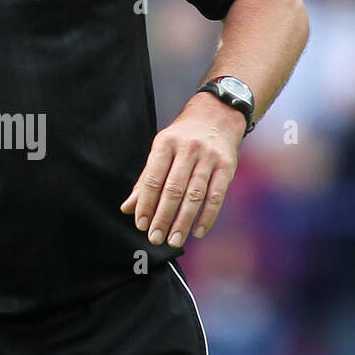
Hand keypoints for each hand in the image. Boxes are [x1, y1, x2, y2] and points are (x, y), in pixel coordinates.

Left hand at [120, 92, 245, 245]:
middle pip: (173, 189)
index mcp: (165, 144)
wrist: (218, 114)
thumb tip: (128, 207)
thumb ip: (146, 179)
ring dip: (184, 221)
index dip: (146, 204)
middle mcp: (187, 149)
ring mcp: (209, 157)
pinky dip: (207, 216)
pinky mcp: (227, 166)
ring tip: (174, 240)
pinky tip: (198, 231)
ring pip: (194, 195)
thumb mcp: (161, 149)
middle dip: (163, 217)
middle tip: (155, 238)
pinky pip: (216, 196)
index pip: (152, 178)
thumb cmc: (184, 136)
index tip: (141, 224)